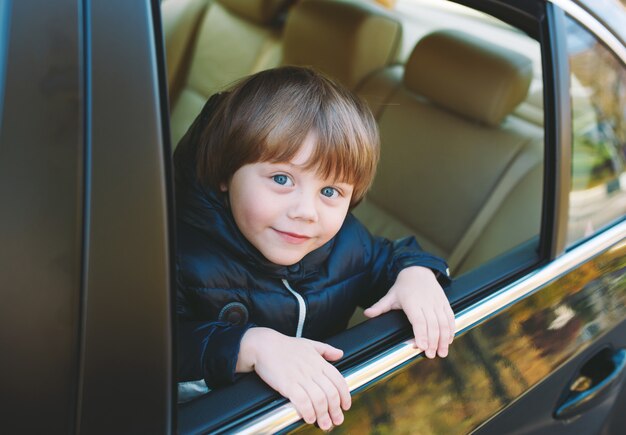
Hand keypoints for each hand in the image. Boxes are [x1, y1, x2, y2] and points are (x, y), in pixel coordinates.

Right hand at [236, 327, 350, 429]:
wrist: (264, 345)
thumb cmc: (285, 345)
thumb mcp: (309, 343)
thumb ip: (326, 350)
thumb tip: (340, 354)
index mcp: (319, 362)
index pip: (339, 381)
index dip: (345, 396)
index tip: (345, 406)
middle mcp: (312, 370)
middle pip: (331, 393)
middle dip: (336, 410)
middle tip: (337, 420)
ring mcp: (300, 377)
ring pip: (319, 400)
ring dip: (323, 415)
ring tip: (324, 424)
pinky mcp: (287, 384)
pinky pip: (302, 401)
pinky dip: (308, 412)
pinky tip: (309, 418)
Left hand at [363, 266, 454, 357]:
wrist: (419, 271)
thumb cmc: (403, 287)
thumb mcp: (390, 295)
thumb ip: (380, 306)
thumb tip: (366, 314)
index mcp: (412, 302)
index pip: (418, 320)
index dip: (421, 334)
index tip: (421, 347)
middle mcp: (426, 303)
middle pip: (432, 324)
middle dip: (433, 341)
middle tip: (430, 355)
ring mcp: (437, 303)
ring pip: (444, 323)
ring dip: (444, 339)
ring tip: (442, 352)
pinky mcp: (445, 303)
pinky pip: (450, 317)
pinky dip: (451, 330)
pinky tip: (449, 340)